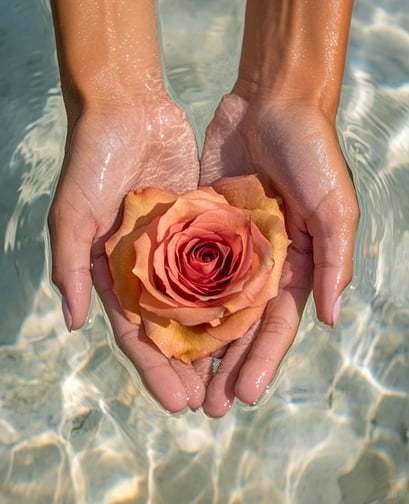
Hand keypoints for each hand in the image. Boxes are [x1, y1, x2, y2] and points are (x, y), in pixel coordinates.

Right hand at [48, 95, 211, 411]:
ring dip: (215, 340)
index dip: (155, 369)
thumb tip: (73, 321)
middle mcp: (148, 268)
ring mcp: (178, 248)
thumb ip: (70, 267)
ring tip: (234, 374)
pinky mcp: (204, 224)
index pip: (136, 332)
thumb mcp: (72, 215)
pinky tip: (249, 321)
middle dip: (189, 367)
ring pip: (201, 304)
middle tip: (211, 403)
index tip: (177, 403)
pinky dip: (233, 294)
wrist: (128, 109)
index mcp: (115, 273)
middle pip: (173, 328)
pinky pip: (221, 265)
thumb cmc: (92, 161)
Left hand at [200, 93, 358, 416]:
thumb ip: (335, 260)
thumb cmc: (311, 152)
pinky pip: (184, 267)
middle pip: (240, 326)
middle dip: (227, 366)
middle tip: (208, 407)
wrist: (272, 101)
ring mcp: (228, 247)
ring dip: (198, 344)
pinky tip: (158, 324)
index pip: (277, 324)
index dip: (263, 360)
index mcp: (295, 265)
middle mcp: (260, 263)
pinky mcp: (200, 225)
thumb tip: (333, 318)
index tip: (244, 395)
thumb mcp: (334, 205)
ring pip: (209, 306)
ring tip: (182, 380)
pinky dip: (174, 296)